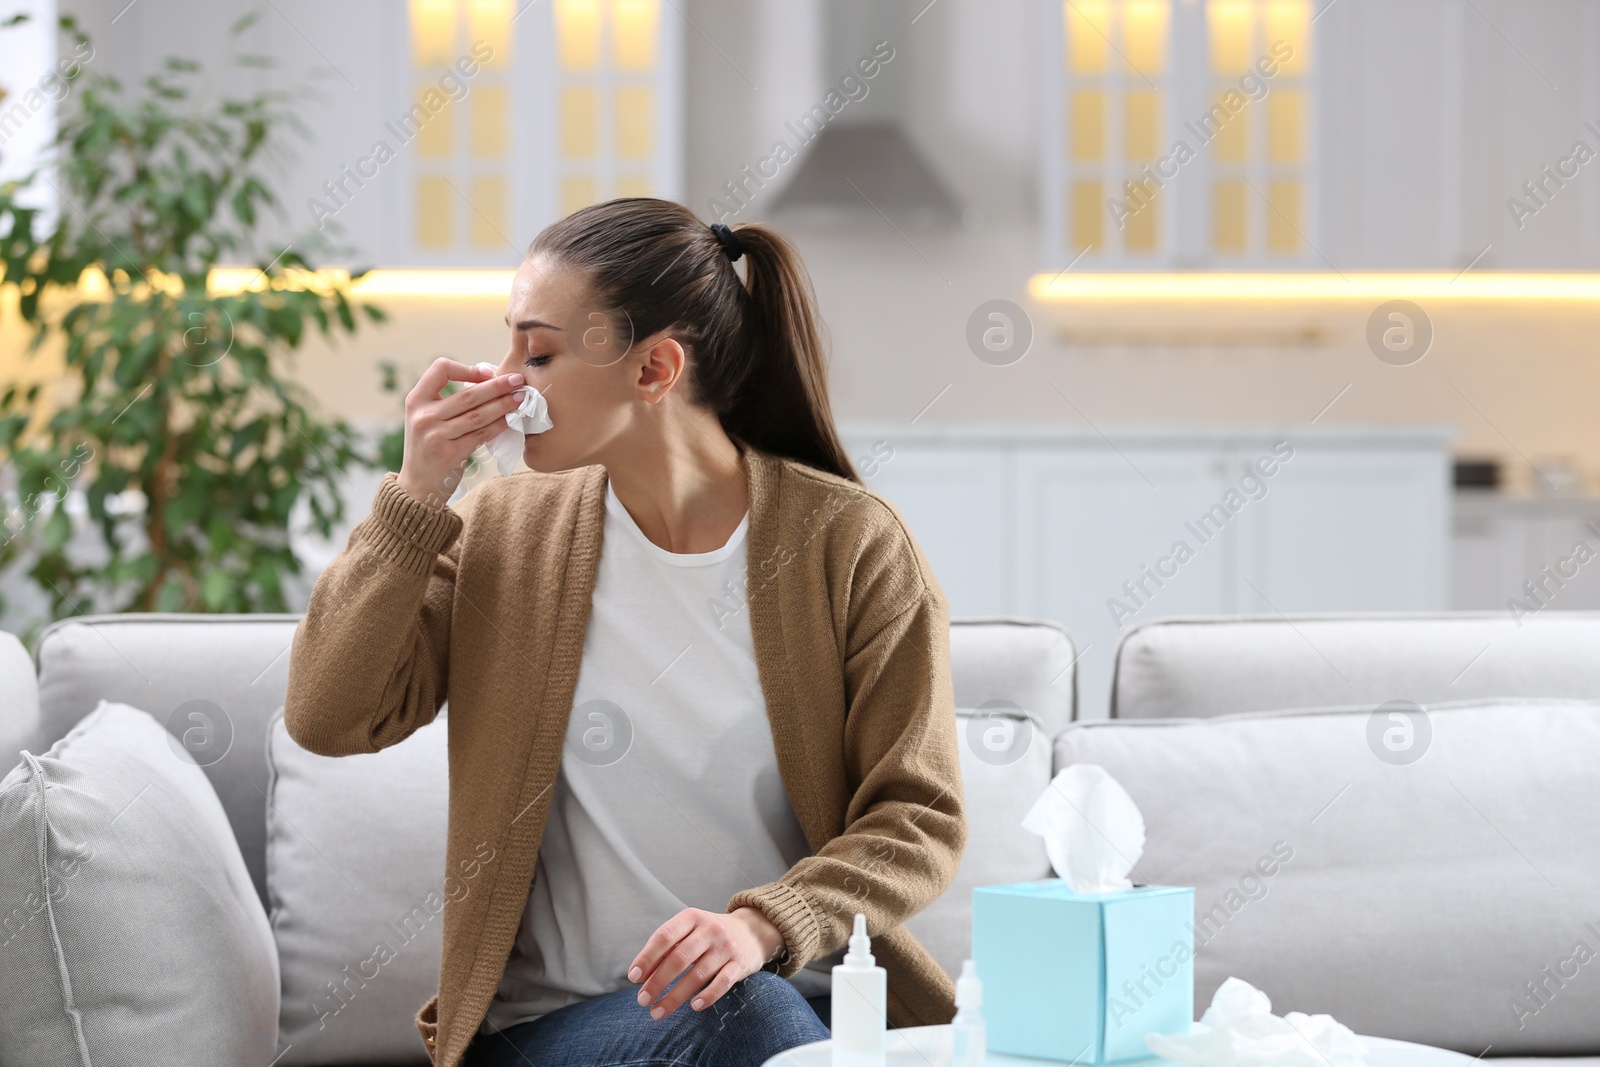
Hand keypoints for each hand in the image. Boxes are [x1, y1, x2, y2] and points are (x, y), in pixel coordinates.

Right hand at [395, 358, 526, 507]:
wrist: (417, 485)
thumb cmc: (429, 446)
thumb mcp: (426, 418)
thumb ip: (448, 401)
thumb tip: (490, 380)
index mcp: (416, 400)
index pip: (440, 369)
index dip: (466, 368)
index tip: (487, 373)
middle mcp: (424, 416)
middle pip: (467, 395)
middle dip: (497, 386)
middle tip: (518, 380)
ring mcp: (436, 436)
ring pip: (478, 415)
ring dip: (503, 405)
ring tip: (521, 398)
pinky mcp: (451, 454)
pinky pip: (482, 434)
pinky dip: (499, 425)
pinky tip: (512, 419)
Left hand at [627, 906, 783, 1020]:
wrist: (753, 931)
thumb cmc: (709, 935)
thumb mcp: (689, 931)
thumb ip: (667, 949)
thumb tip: (640, 976)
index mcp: (692, 918)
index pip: (665, 936)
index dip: (647, 957)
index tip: (633, 977)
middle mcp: (710, 929)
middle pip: (679, 958)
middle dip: (658, 982)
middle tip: (642, 1001)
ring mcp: (726, 947)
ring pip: (698, 974)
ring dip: (675, 997)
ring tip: (658, 1012)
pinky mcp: (740, 964)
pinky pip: (723, 983)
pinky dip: (708, 996)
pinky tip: (693, 1007)